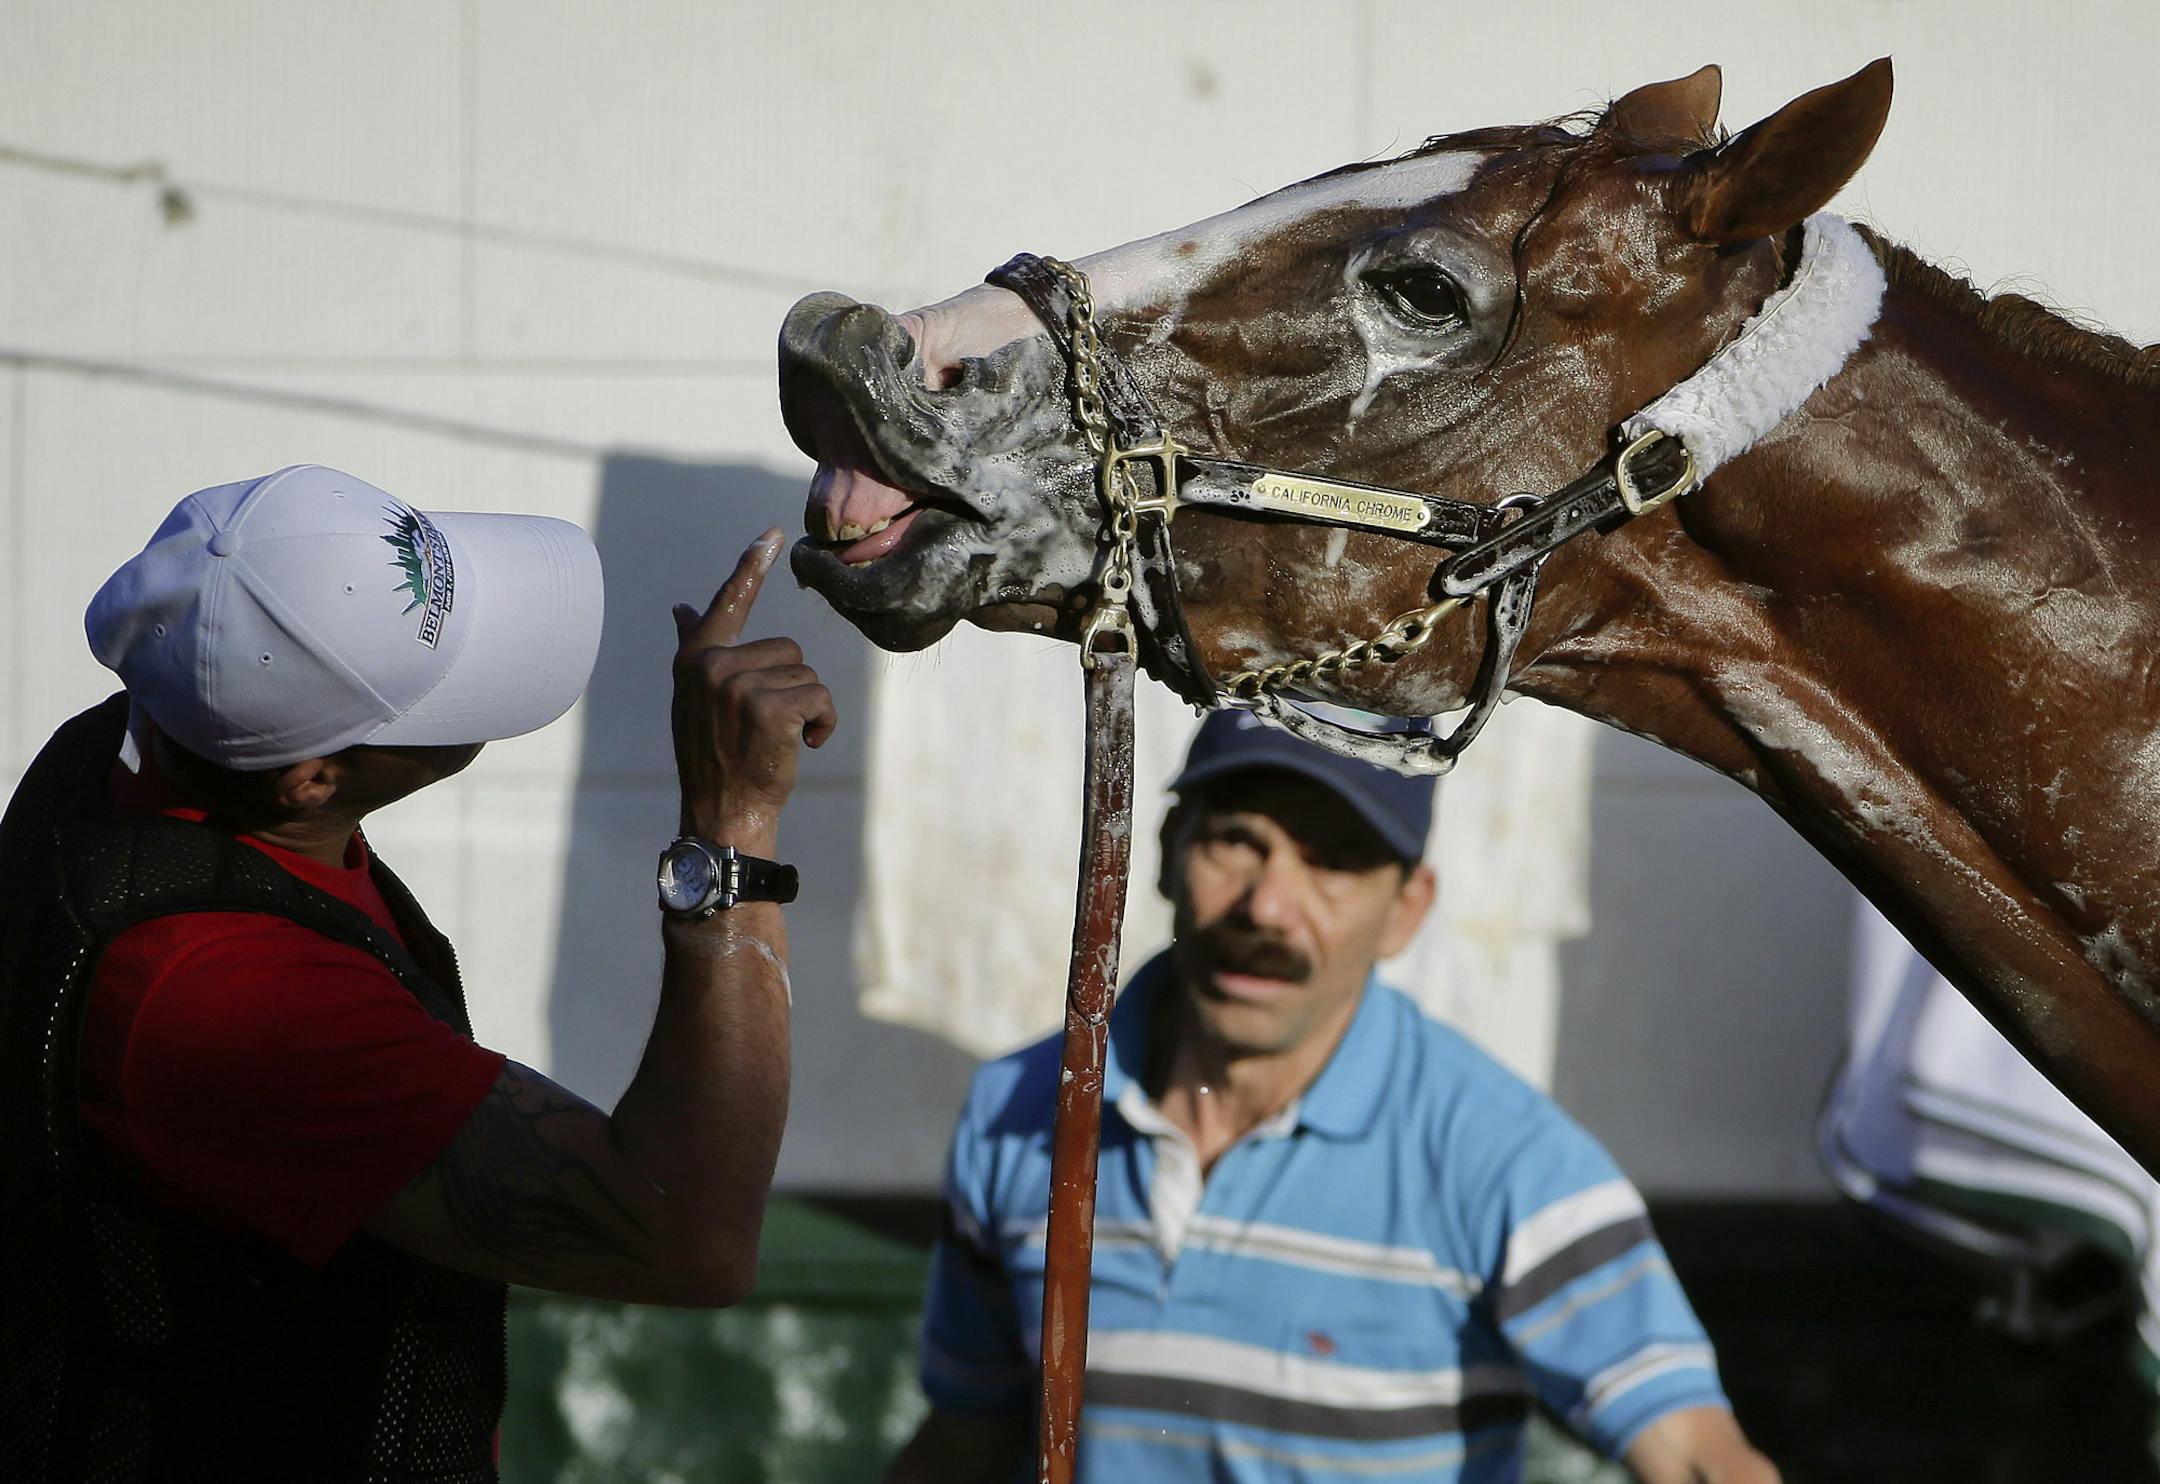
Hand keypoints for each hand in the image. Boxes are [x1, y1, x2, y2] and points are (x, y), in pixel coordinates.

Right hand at [671, 529, 836, 845]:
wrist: (723, 811)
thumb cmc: (715, 755)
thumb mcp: (695, 698)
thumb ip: (695, 647)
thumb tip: (683, 607)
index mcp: (695, 659)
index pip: (728, 602)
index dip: (752, 566)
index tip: (774, 533)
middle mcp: (712, 666)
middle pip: (788, 649)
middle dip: (790, 687)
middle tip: (764, 728)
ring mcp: (739, 686)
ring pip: (808, 675)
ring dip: (807, 708)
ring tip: (777, 740)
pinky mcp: (770, 708)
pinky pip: (821, 698)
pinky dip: (823, 724)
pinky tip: (801, 747)